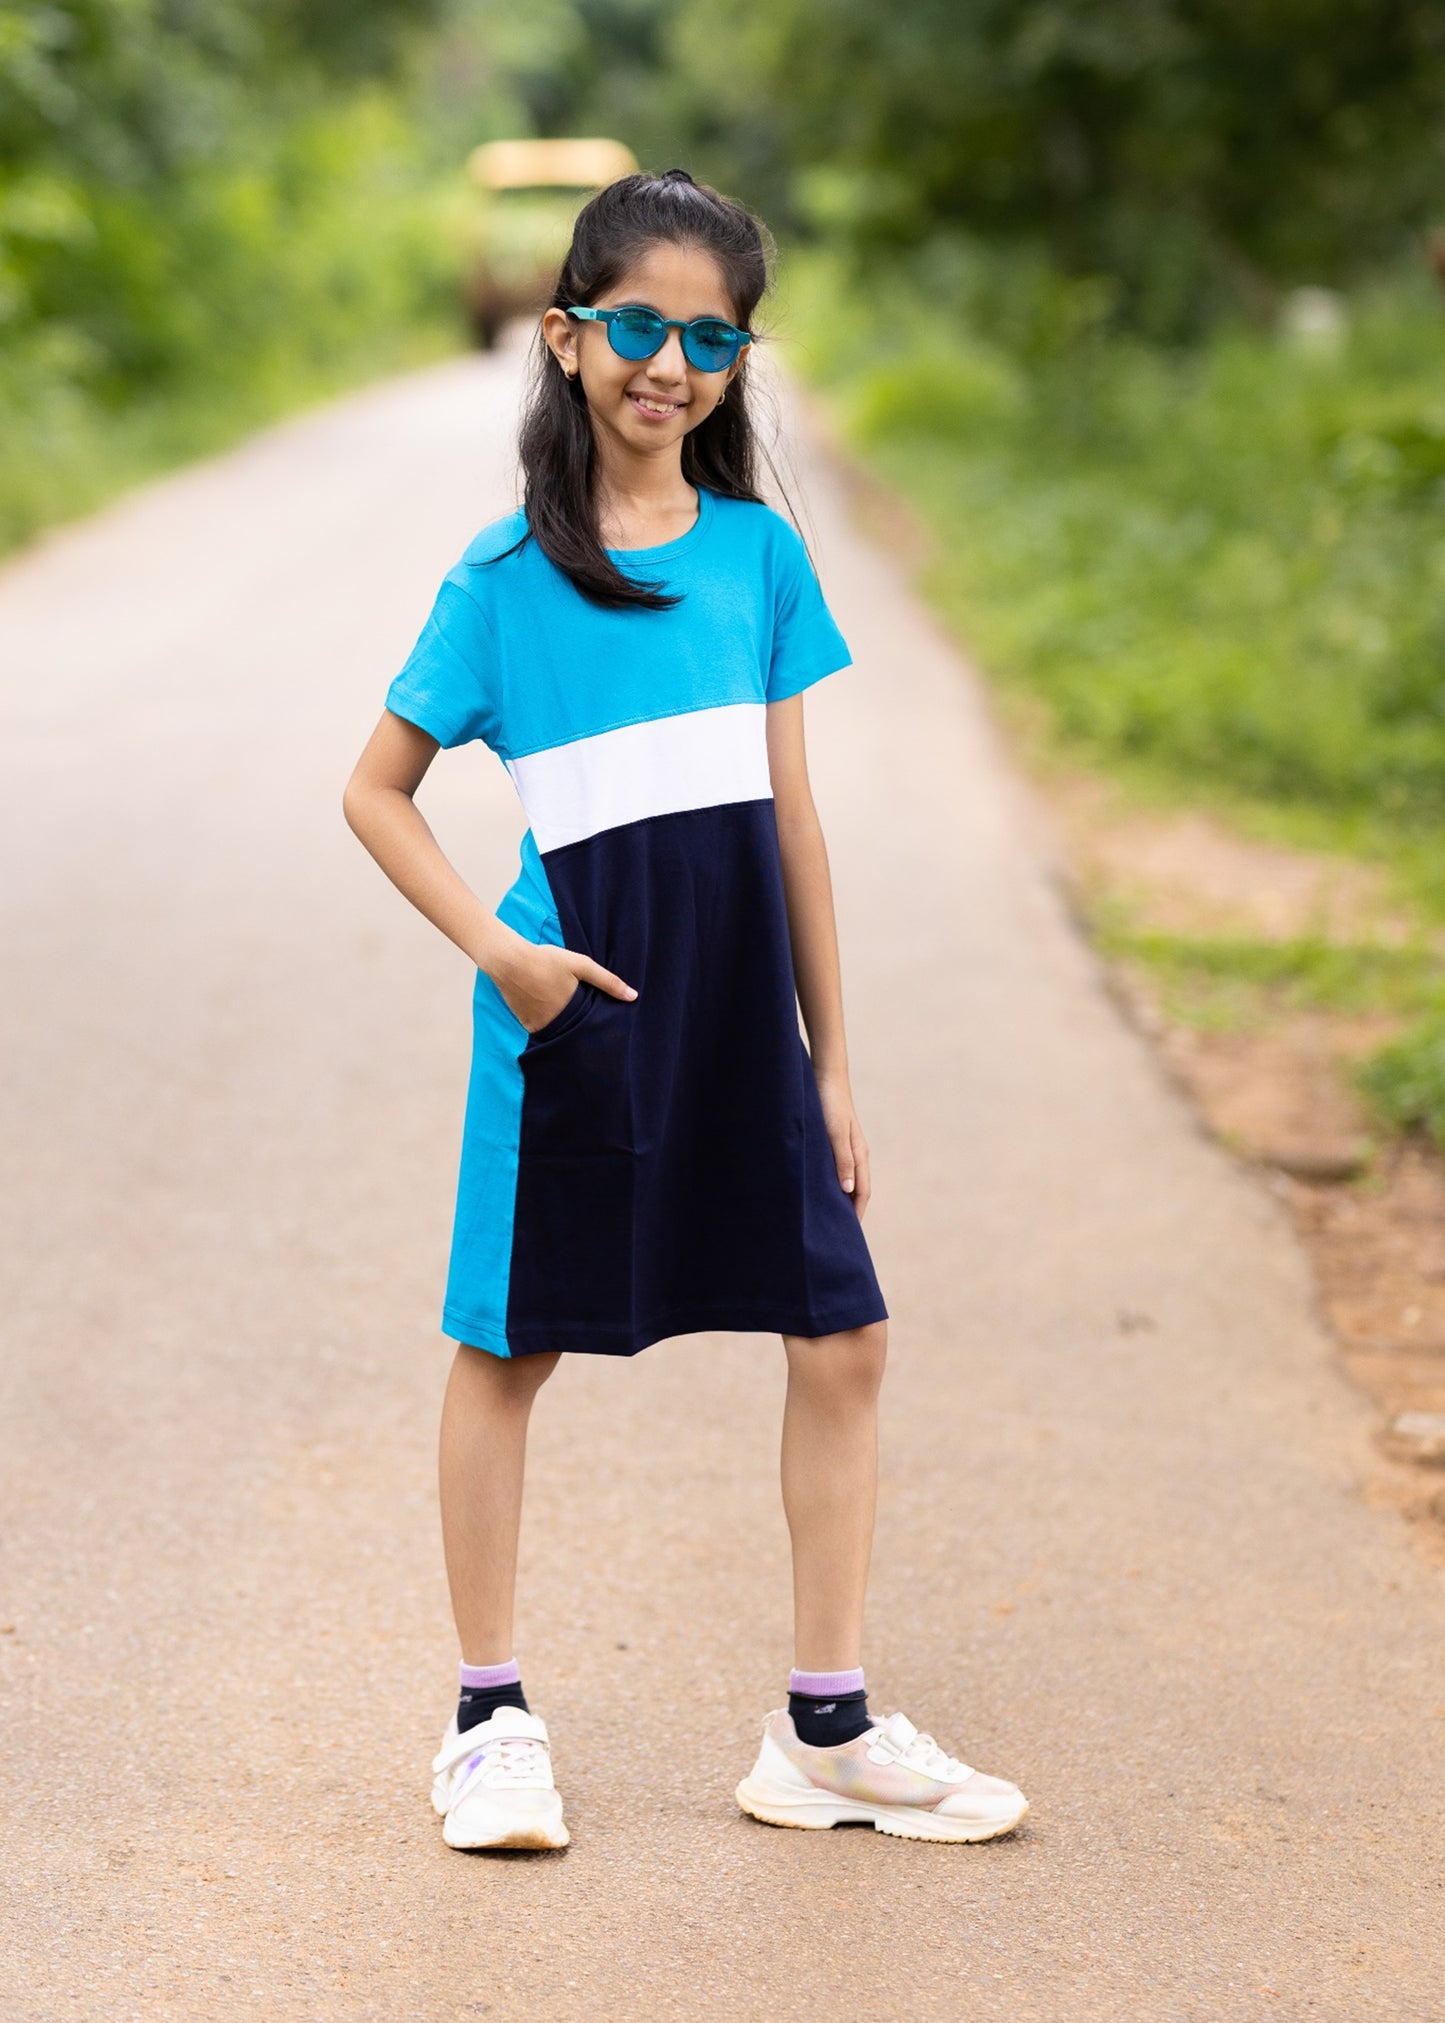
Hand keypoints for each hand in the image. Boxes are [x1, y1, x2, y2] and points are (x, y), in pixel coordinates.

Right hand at [491, 943, 636, 1033]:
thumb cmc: (546, 960)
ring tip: (565, 1014)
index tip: (602, 1023)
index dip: (596, 1024)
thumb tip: (633, 996)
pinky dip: (547, 1024)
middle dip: (580, 1027)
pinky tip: (547, 1011)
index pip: (591, 1026)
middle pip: (574, 1031)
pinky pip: (542, 1030)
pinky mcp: (526, 1025)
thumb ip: (607, 981)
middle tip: (584, 1018)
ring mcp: (540, 1027)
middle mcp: (557, 1024)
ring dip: (563, 1026)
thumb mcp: (581, 965)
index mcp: (573, 1012)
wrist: (509, 961)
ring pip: (558, 1032)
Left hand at [816, 1072, 870, 1217]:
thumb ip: (842, 1161)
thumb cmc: (829, 1104)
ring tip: (830, 1214)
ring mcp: (847, 1146)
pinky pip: (838, 1168)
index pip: (862, 1192)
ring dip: (842, 1197)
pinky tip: (822, 1188)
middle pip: (857, 1188)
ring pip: (848, 1178)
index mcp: (860, 1154)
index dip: (857, 1213)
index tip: (849, 1232)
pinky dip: (834, 1182)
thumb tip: (848, 1191)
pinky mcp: (836, 1140)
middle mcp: (856, 1152)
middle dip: (851, 1209)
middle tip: (840, 1230)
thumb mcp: (835, 1134)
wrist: (825, 1075)